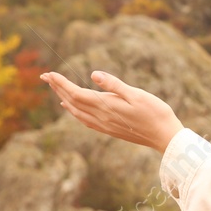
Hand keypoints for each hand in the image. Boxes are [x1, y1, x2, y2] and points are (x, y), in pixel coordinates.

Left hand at [41, 69, 184, 153]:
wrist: (165, 137)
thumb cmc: (155, 113)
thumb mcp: (137, 95)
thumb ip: (114, 85)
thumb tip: (93, 75)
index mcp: (106, 106)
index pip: (76, 93)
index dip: (61, 83)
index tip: (49, 73)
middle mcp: (102, 117)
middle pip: (73, 102)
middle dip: (58, 88)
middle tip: (45, 77)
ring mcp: (105, 125)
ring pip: (77, 112)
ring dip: (64, 99)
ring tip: (56, 89)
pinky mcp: (110, 130)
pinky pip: (85, 120)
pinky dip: (74, 112)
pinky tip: (72, 108)